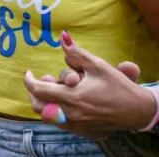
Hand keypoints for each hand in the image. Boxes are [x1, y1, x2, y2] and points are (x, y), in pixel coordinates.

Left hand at [24, 32, 156, 137]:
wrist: (138, 111)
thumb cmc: (118, 87)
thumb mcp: (97, 66)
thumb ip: (76, 53)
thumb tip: (62, 37)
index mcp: (72, 97)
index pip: (38, 90)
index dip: (29, 80)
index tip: (28, 72)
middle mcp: (70, 114)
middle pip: (38, 106)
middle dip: (36, 92)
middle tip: (46, 80)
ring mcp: (76, 125)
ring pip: (48, 116)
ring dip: (47, 102)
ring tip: (58, 88)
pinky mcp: (82, 131)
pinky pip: (61, 123)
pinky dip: (58, 111)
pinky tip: (68, 100)